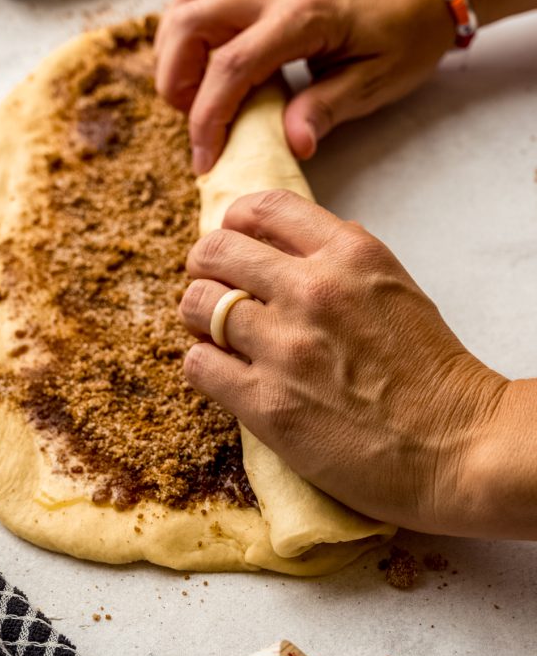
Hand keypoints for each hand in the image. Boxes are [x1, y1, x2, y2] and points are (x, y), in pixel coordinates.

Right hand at [155, 0, 454, 173]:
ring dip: (175, 51)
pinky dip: (186, 30)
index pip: (231, 66)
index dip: (207, 118)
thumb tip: (292, 145)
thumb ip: (327, 109)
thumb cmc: (407, 35)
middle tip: (194, 121)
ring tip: (196, 94)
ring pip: (187, 2)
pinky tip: (203, 64)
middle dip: (176, 80)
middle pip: (189, 22)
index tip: (205, 160)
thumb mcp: (377, 82)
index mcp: (302, 19)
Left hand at [179, 190, 507, 535]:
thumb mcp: (394, 286)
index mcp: (348, 253)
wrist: (459, 447)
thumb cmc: (432, 372)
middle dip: (205, 266)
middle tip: (213, 288)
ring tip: (215, 335)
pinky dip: (202, 364)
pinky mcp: (266, 403)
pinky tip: (224, 373)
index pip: (263, 207)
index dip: (235, 222)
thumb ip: (339, 258)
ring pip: (196, 305)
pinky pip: (197, 363)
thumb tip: (286, 243)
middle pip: (215, 250)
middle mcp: (312, 289)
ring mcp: (285, 346)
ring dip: (198, 319)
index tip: (233, 242)